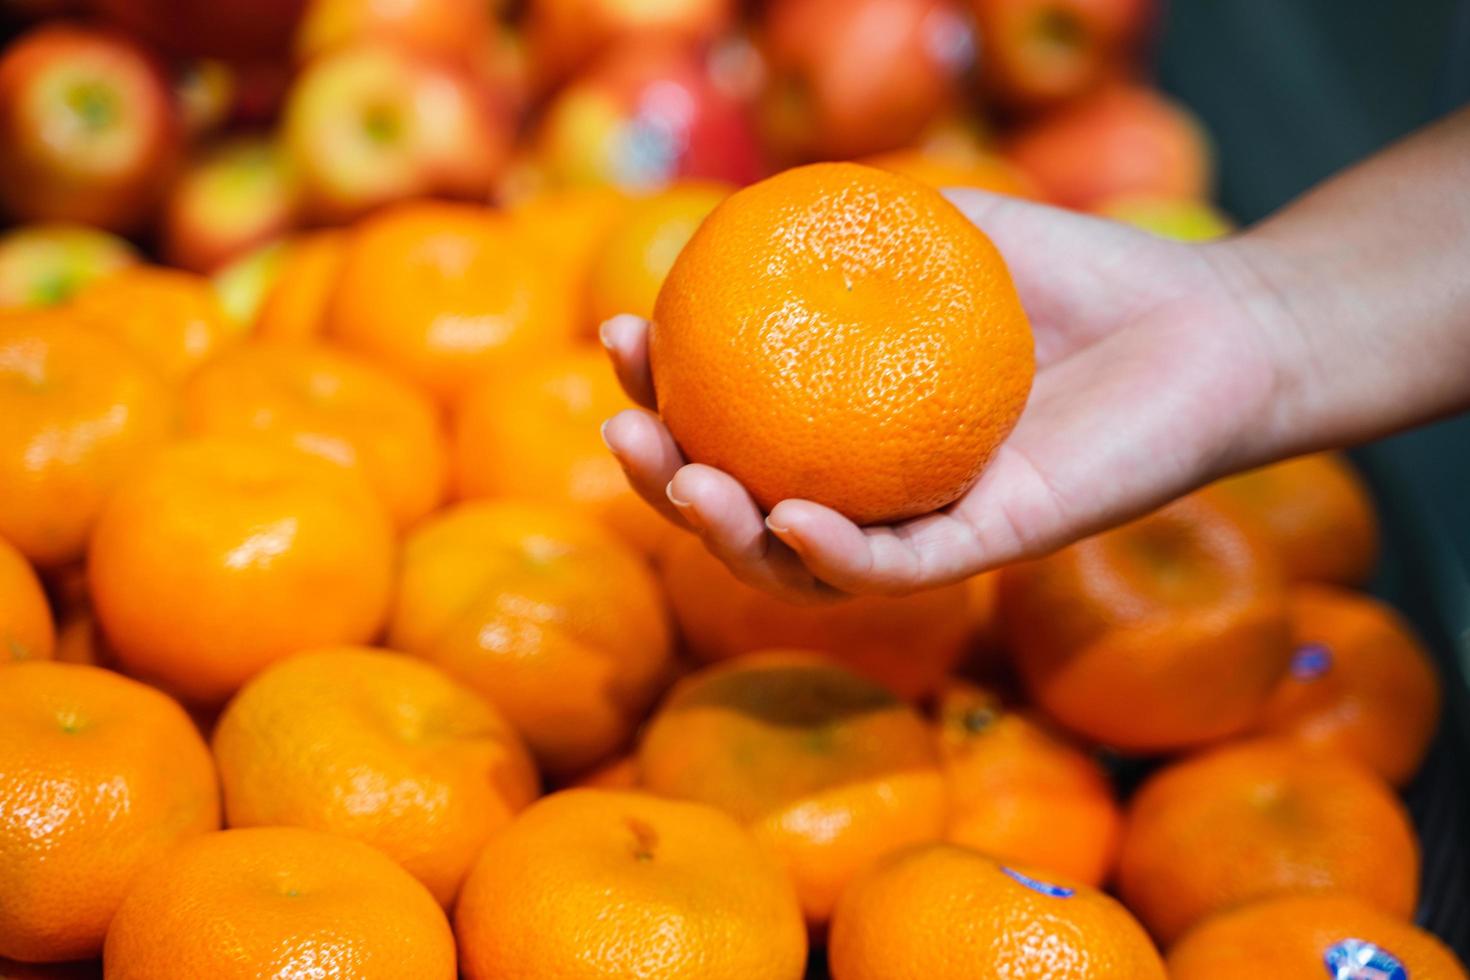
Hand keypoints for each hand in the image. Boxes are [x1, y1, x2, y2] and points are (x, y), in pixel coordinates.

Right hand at [602, 189, 1280, 600]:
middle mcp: (876, 483)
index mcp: (849, 421)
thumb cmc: (1075, 275)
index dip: (661, 392)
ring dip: (728, 537)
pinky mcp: (993, 547)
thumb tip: (732, 217)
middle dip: (666, 481)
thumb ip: (849, 230)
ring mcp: (929, 523)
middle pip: (744, 507)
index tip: (620, 339)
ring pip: (803, 562)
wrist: (1202, 325)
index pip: (732, 420)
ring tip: (686, 482)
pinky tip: (789, 517)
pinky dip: (837, 554)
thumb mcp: (945, 228)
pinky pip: (899, 568)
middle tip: (627, 432)